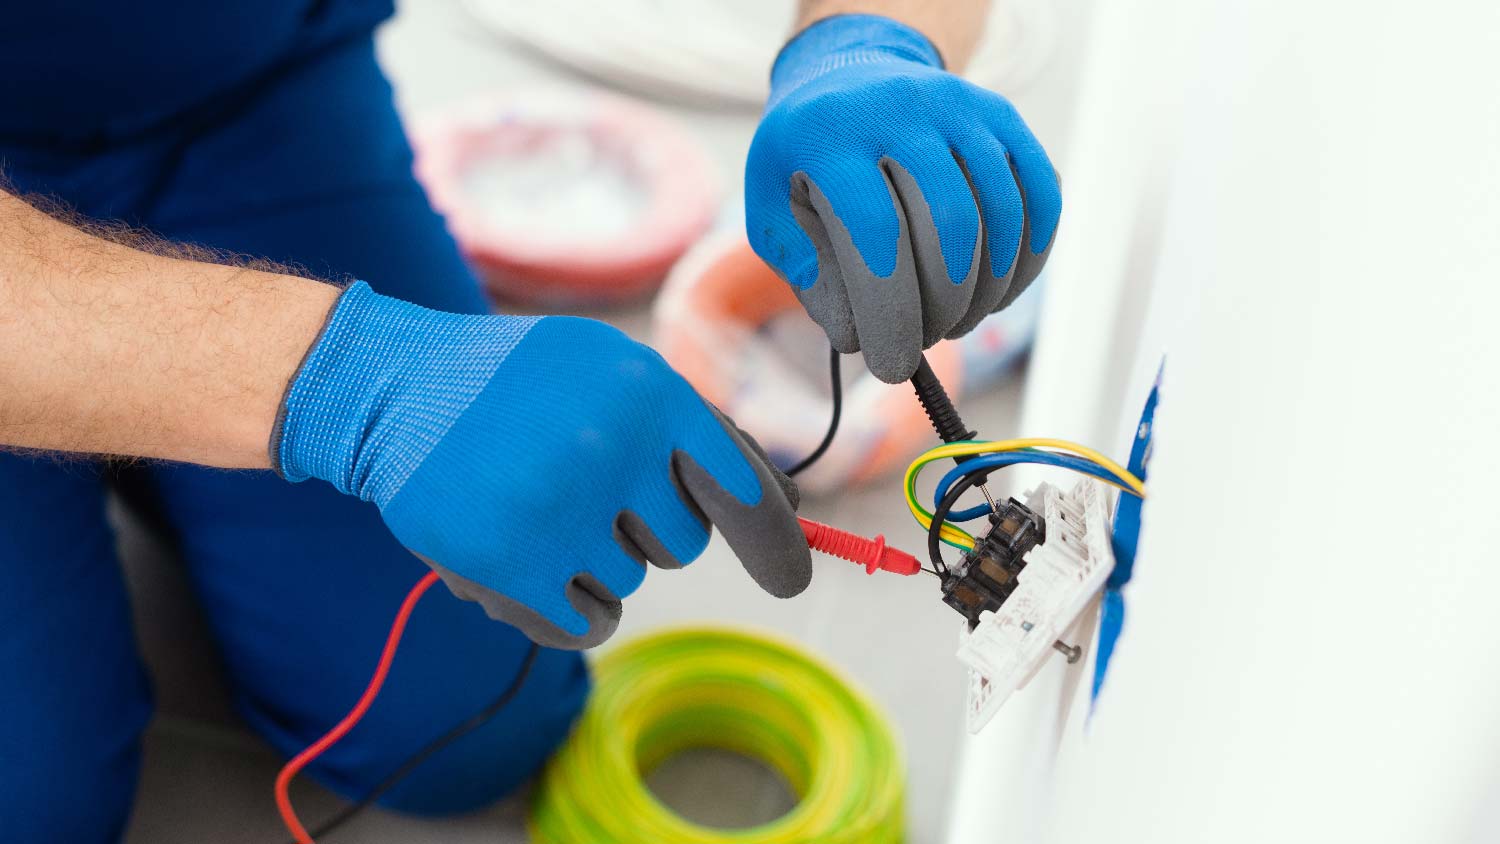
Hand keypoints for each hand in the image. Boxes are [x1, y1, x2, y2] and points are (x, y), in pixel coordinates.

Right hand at [273, 282, 810, 647]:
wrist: (396, 390)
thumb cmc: (525, 384)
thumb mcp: (615, 370)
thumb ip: (698, 431)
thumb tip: (790, 507)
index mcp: (650, 391)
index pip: (741, 486)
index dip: (774, 540)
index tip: (794, 580)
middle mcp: (612, 447)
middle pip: (683, 542)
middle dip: (644, 525)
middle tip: (580, 483)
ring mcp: (560, 510)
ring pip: (629, 582)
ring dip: (592, 560)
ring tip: (535, 504)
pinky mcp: (511, 566)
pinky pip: (588, 624)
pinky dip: (568, 606)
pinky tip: (527, 557)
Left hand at [745, 14, 1061, 382]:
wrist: (849, 79)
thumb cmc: (808, 164)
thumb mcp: (775, 212)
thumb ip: (807, 275)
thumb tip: (859, 335)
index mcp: (831, 133)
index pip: (875, 232)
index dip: (890, 310)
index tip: (891, 366)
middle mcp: (903, 106)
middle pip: (949, 224)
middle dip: (942, 305)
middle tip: (922, 340)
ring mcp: (963, 107)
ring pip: (1001, 215)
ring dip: (986, 291)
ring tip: (954, 322)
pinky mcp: (1005, 120)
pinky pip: (1039, 199)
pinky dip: (1026, 261)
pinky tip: (996, 293)